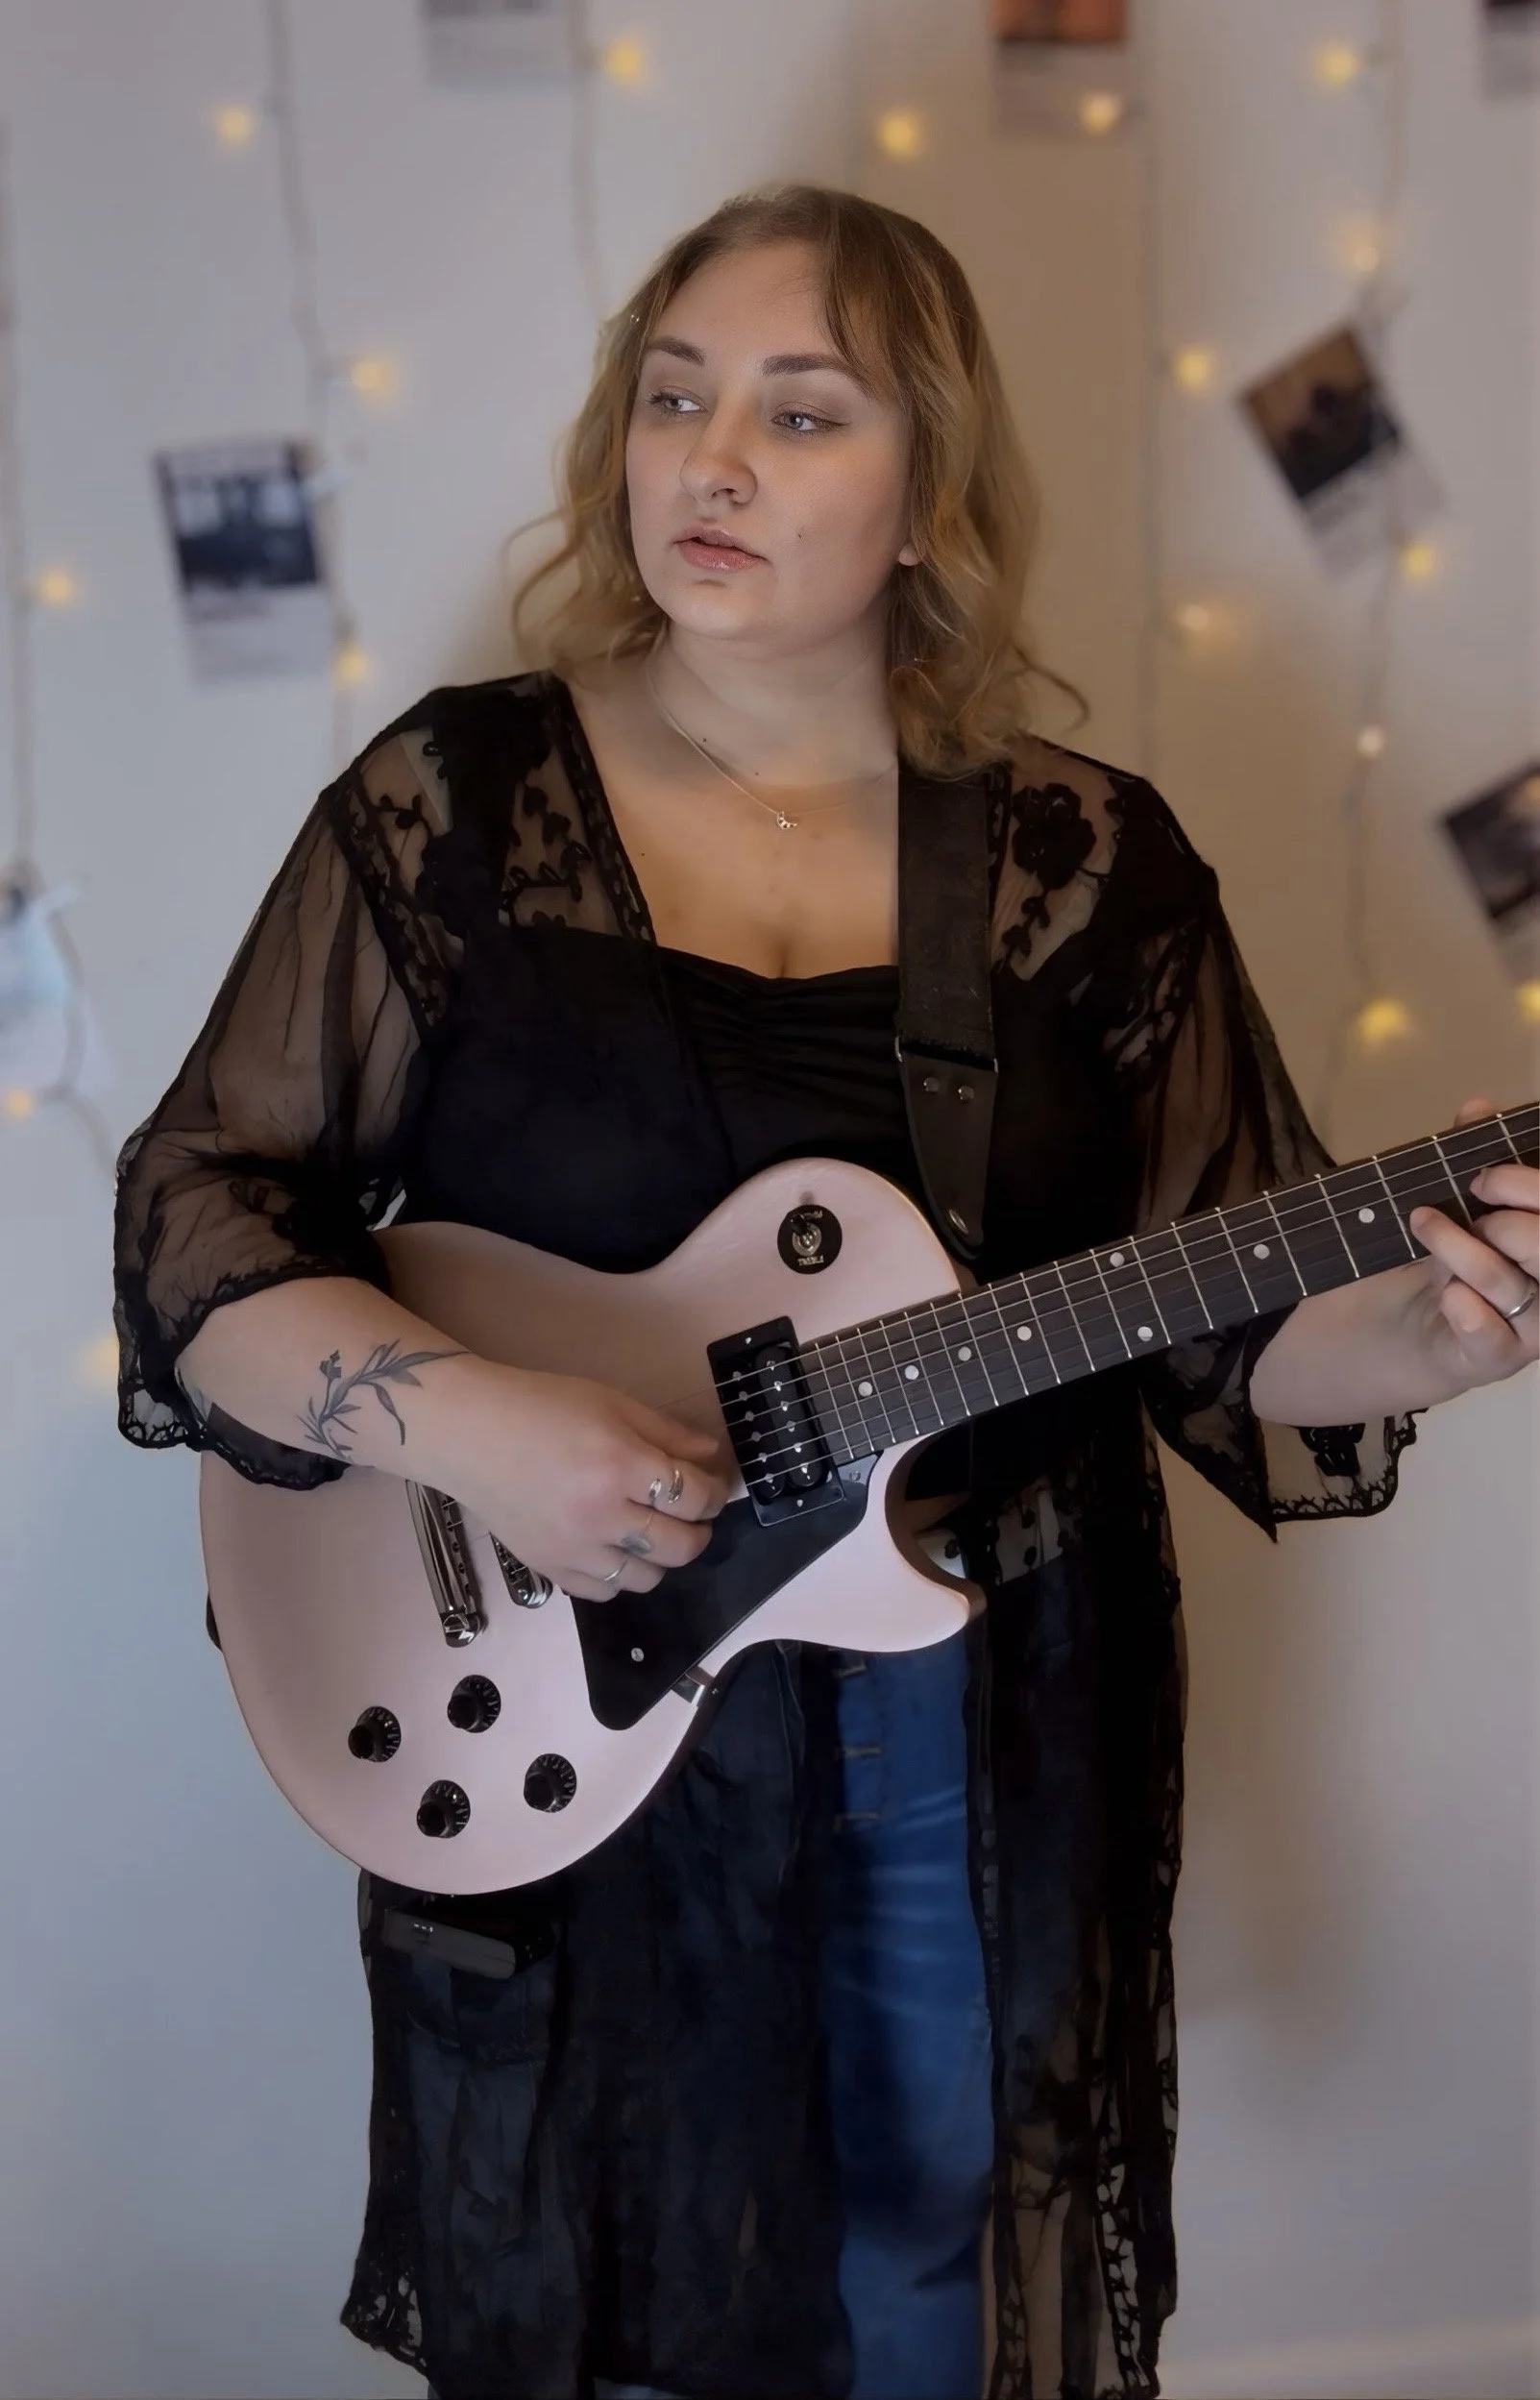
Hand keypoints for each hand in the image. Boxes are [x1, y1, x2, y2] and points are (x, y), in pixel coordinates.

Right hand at [424, 1361, 730, 1601]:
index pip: (692, 1497)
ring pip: (644, 1578)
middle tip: (692, 1514)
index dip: (714, 1493)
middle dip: (698, 1531)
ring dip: (660, 1558)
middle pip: (679, 1547)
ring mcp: (573, 1550)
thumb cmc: (541, 1406)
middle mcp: (600, 1516)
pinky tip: (614, 1548)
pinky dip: (618, 1576)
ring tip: (651, 1531)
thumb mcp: (612, 1403)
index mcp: (619, 1466)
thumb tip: (712, 1458)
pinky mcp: (548, 1569)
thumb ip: (667, 1434)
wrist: (469, 1433)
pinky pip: (602, 1592)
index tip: (713, 1486)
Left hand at [1405, 1094, 1538, 1396]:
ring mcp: (1532, 1329)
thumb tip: (1478, 1107)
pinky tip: (1448, 1294)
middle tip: (1466, 1204)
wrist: (1411, 1328)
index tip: (1484, 1177)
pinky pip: (1492, 1338)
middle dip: (1505, 1219)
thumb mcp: (1461, 1205)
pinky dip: (1467, 1310)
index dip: (1530, 1188)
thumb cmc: (1452, 1259)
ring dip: (1461, 1249)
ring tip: (1424, 1224)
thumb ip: (1473, 1157)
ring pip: (1509, 1284)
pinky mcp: (1495, 1359)